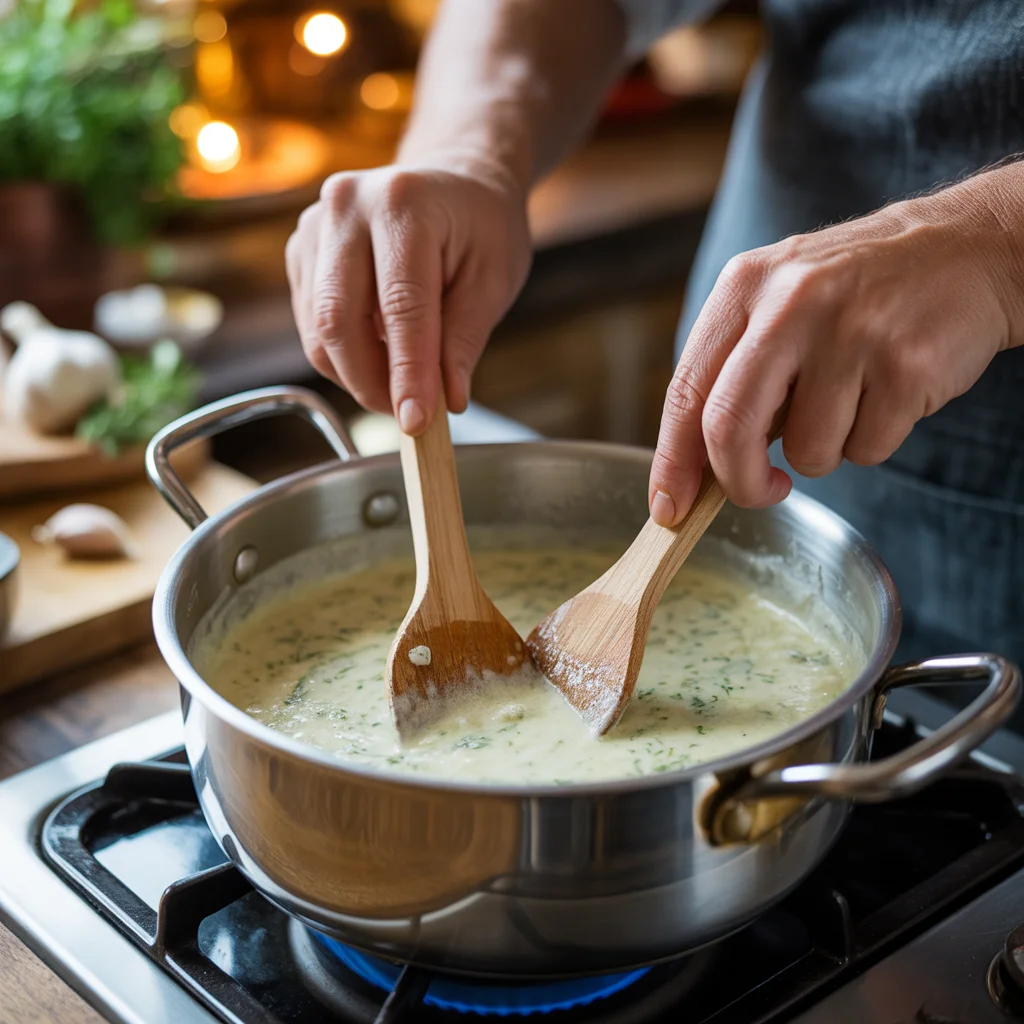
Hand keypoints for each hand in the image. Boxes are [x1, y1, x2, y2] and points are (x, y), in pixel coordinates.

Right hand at [286, 160, 531, 432]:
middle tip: (408, 416)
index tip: (417, 422)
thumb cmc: (481, 226)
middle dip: (371, 382)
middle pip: (339, 319)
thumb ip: (465, 341)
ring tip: (401, 385)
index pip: (400, 306)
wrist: (454, 179)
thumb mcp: (494, 279)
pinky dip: (344, 355)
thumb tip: (444, 402)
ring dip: (356, 374)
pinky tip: (380, 351)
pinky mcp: (302, 251)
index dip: (408, 372)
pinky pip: (311, 324)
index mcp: (403, 204)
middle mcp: (347, 207)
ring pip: (319, 330)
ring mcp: (315, 227)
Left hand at [648, 177, 1022, 526]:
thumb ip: (731, 372)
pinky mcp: (906, 366)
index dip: (673, 461)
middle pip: (728, 426)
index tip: (669, 508)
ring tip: (849, 400)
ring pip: (806, 451)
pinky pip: (866, 450)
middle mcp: (791, 303)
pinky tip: (886, 392)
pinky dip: (871, 442)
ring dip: (822, 453)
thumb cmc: (855, 294)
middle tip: (761, 492)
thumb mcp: (777, 301)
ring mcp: (851, 333)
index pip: (686, 390)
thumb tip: (695, 471)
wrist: (965, 250)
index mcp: (745, 286)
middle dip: (738, 481)